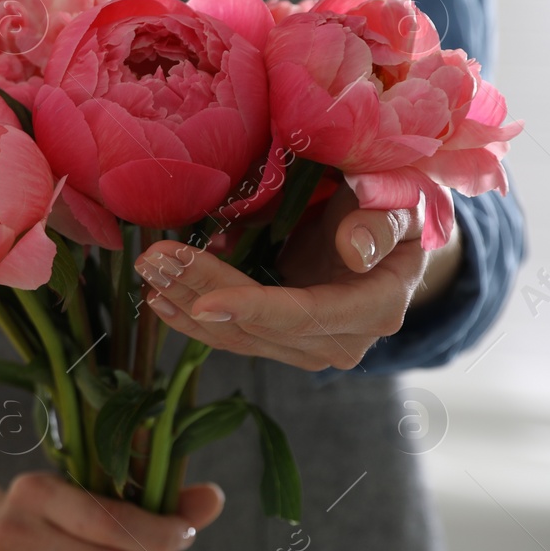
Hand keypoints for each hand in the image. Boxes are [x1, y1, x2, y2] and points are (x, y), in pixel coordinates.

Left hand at [134, 183, 461, 371]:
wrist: (391, 234)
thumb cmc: (396, 206)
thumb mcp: (399, 201)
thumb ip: (379, 224)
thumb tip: (353, 253)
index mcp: (378, 306)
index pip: (307, 315)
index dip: (253, 308)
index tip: (202, 302)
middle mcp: (343, 341)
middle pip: (260, 324)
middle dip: (202, 290)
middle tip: (155, 258)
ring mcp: (311, 349)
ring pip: (238, 335)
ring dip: (186, 302)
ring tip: (150, 269)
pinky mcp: (284, 344)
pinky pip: (233, 337)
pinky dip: (192, 319)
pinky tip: (157, 300)